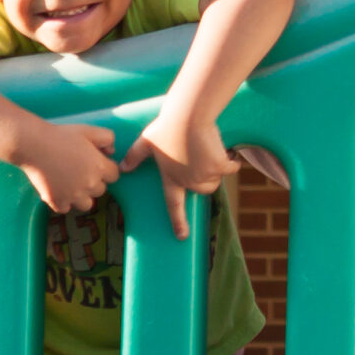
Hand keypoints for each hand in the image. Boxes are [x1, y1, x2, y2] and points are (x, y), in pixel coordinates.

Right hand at [16, 120, 119, 214]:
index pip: (114, 176)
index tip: (96, 164)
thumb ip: (108, 139)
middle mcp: (89, 184)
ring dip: (82, 196)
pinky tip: (59, 190)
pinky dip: (64, 202)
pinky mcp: (56, 201)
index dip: (106, 169)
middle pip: (101, 190)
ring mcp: (73, 195)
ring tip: (72, 185)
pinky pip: (66, 209)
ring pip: (87, 204)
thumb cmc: (62, 136)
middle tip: (81, 172)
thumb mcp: (90, 131)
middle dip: (94, 182)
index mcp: (99, 167)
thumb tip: (111, 152)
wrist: (34, 145)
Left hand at [120, 106, 238, 239]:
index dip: (178, 222)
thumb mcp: (146, 141)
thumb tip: (123, 168)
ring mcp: (205, 175)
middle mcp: (189, 181)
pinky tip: (228, 152)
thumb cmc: (167, 127)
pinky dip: (231, 162)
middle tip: (201, 161)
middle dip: (205, 179)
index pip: (174, 205)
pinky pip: (231, 168)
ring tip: (210, 153)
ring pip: (216, 180)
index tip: (182, 237)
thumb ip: (134, 156)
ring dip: (217, 171)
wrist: (189, 118)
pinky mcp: (220, 165)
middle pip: (203, 189)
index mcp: (171, 179)